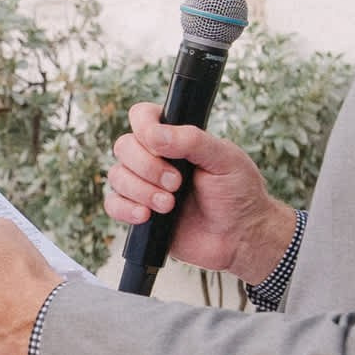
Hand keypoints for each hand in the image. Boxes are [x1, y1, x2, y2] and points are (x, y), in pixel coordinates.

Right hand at [105, 107, 295, 282]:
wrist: (240, 238)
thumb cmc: (239, 194)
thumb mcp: (225, 159)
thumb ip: (192, 140)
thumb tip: (154, 135)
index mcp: (176, 138)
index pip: (143, 117)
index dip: (144, 127)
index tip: (161, 146)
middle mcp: (156, 158)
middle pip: (124, 146)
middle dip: (147, 166)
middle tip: (177, 183)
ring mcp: (145, 185)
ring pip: (117, 175)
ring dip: (141, 190)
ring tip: (170, 205)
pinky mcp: (139, 213)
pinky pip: (113, 204)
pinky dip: (126, 209)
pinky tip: (147, 216)